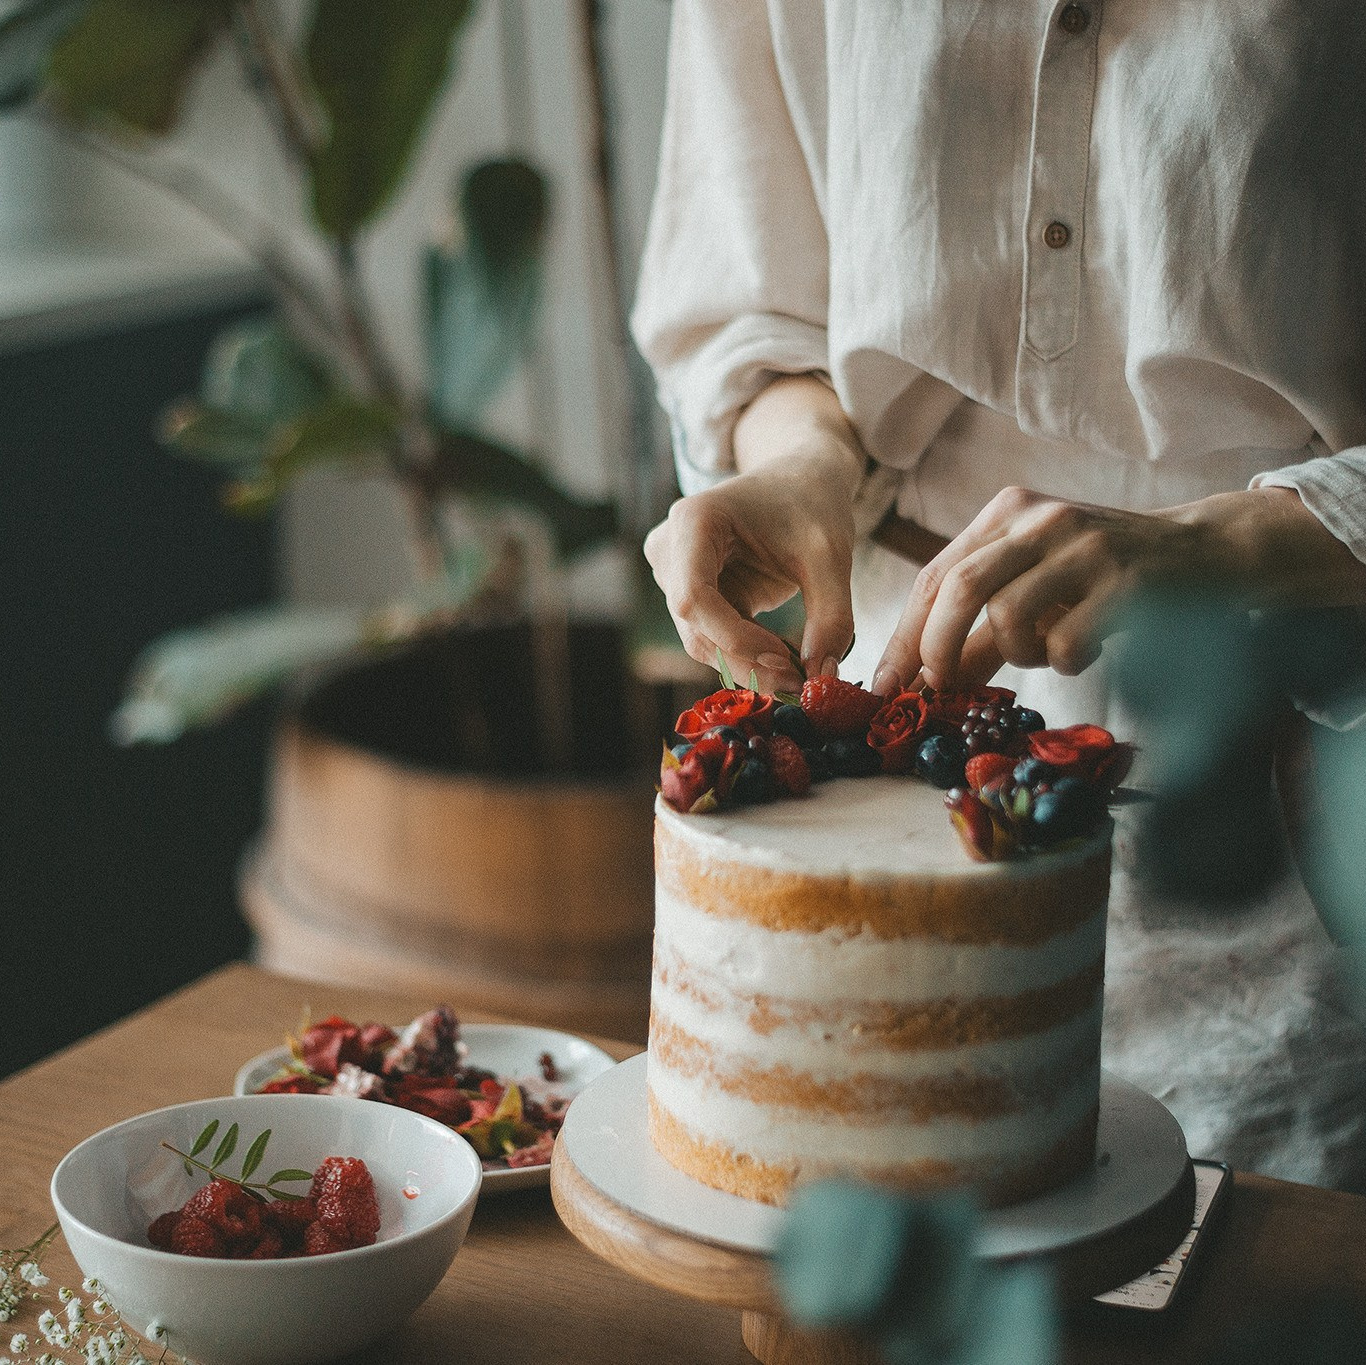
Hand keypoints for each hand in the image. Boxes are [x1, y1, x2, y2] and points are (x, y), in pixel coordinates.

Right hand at [645, 450, 857, 691]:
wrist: (800, 480)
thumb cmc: (812, 504)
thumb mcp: (831, 556)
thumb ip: (831, 617)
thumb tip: (822, 678)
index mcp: (693, 522)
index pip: (693, 599)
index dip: (733, 639)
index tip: (784, 661)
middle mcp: (670, 549)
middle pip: (695, 628)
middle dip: (747, 662)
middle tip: (800, 683)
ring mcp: (675, 573)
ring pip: (702, 641)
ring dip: (749, 665)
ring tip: (799, 672)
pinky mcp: (691, 593)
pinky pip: (714, 637)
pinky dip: (749, 654)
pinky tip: (786, 658)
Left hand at [871, 483, 1365, 694]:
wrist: (1205, 552)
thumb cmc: (1103, 580)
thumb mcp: (1035, 588)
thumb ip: (980, 630)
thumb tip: (921, 683)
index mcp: (1007, 513)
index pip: (936, 575)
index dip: (905, 634)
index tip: (885, 685)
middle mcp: (1040, 518)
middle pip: (958, 589)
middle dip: (935, 648)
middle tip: (939, 688)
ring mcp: (1083, 545)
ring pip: (1007, 616)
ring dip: (1016, 655)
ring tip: (1045, 651)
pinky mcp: (1124, 579)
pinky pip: (1063, 642)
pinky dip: (1063, 661)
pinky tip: (1086, 647)